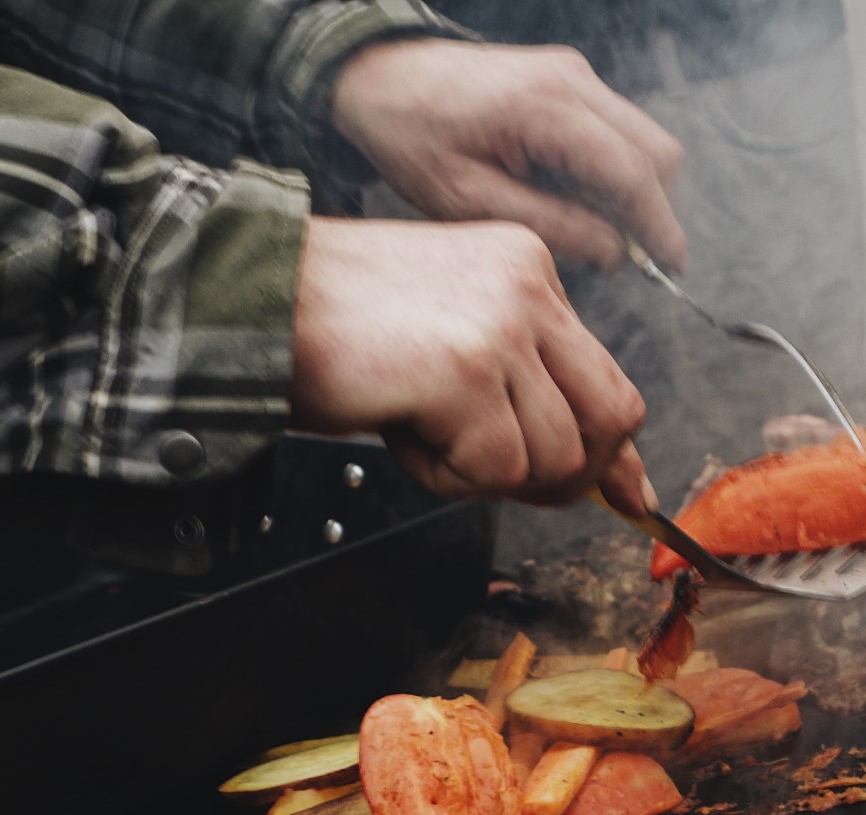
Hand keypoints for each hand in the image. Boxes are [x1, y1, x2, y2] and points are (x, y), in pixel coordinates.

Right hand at [288, 216, 656, 514]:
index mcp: (528, 270)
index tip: (621, 493)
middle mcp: (528, 286)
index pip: (608, 377)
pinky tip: (400, 431)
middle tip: (500, 476)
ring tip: (420, 430)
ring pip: (555, 456)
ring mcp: (502, 324)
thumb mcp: (452, 349)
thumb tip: (615, 478)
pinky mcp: (468, 369)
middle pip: (611, 418)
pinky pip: (496, 469)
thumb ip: (531, 394)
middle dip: (570, 475)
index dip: (611, 450)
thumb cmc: (333, 330)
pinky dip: (444, 475)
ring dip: (486, 473)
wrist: (245, 302)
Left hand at [331, 39, 686, 271]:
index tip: (672, 267)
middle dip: (655, 208)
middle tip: (628, 257)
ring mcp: (575, 75)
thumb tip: (615, 251)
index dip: (659, 225)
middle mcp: (572, 80)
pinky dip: (615, 172)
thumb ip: (550, 226)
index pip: (632, 171)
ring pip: (645, 139)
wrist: (381, 78)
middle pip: (657, 150)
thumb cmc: (414, 139)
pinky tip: (577, 201)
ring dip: (635, 191)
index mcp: (545, 108)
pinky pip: (619, 130)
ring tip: (594, 232)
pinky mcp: (570, 80)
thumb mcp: (469, 200)